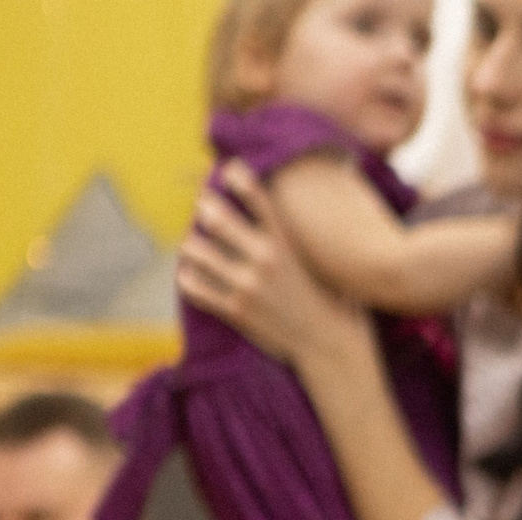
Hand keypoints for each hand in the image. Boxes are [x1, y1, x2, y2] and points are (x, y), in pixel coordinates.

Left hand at [177, 161, 371, 367]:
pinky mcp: (235, 311)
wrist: (332, 346)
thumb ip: (306, 234)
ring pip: (194, 250)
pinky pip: (192, 286)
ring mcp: (247, 287)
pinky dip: (188, 277)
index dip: (237, 176)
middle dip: (205, 209)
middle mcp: (264, 261)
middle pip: (215, 217)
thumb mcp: (326, 261)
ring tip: (196, 246)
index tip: (228, 171)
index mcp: (286, 243)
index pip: (257, 197)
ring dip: (191, 245)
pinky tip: (193, 274)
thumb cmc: (333, 300)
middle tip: (206, 210)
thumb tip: (309, 205)